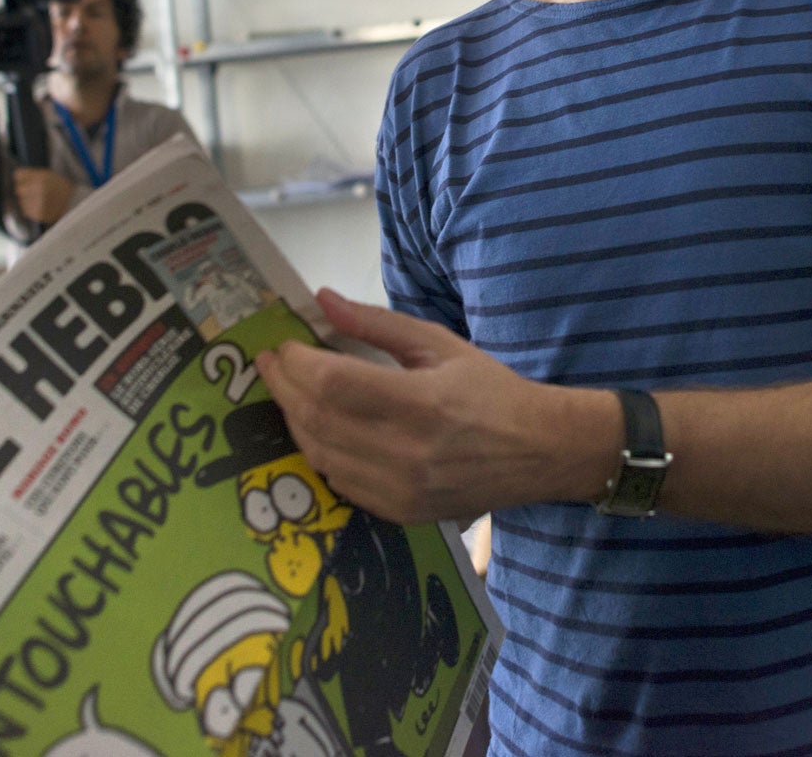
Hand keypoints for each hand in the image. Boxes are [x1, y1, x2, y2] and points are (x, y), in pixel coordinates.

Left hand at [13, 167, 75, 223]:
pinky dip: (31, 209)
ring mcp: (39, 202)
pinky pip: (26, 211)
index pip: (18, 175)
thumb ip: (31, 174)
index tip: (26, 180)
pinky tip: (41, 206)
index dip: (21, 178)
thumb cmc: (59, 187)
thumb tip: (14, 176)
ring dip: (27, 200)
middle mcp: (39, 189)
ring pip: (21, 201)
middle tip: (34, 191)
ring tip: (40, 200)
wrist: (74, 202)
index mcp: (42, 177)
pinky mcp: (39, 214)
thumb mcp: (48, 175)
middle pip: (18, 189)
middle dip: (24, 190)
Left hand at [252, 290, 618, 524]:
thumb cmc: (491, 390)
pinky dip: (320, 452)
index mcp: (421, 403)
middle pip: (316, 419)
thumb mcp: (438, 344)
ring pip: (319, 454)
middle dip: (284, 387)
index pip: (331, 384)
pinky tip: (319, 428)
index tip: (283, 345)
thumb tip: (321, 298)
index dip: (296, 364)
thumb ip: (376, 323)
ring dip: (295, 420)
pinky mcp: (398, 513)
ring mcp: (399, 490)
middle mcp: (406, 453)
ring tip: (290, 392)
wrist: (539, 452)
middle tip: (272, 364)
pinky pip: (338, 482)